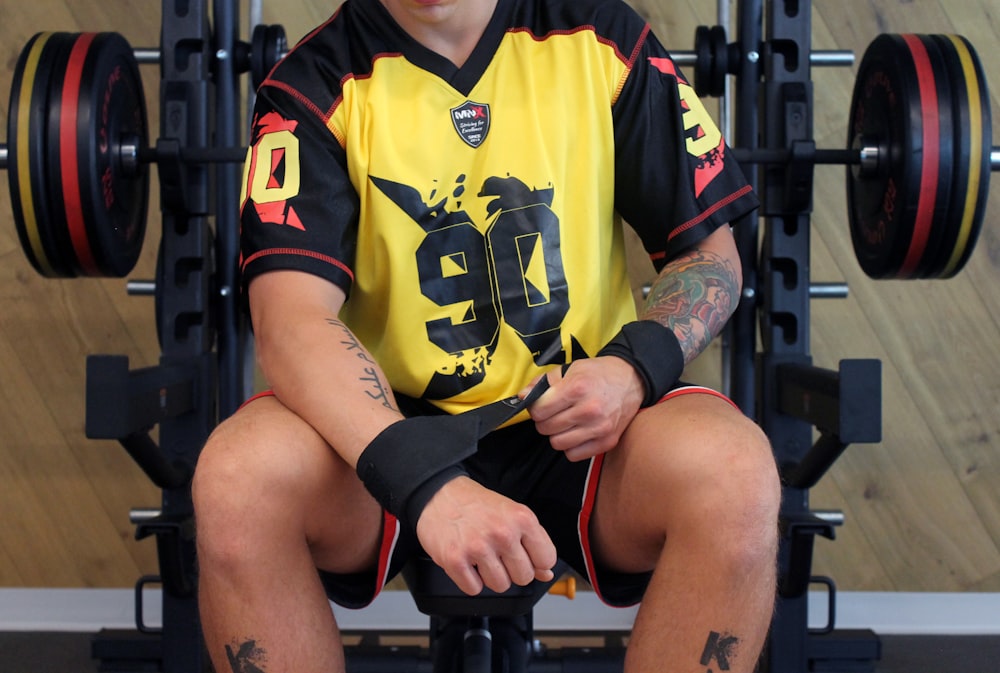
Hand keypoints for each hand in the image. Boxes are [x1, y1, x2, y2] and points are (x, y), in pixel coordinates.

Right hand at [415, 476, 556, 595]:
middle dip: (512, 570)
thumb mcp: (512, 514)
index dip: (536, 562)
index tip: (525, 556)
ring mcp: (478, 547)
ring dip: (490, 576)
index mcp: (522, 519)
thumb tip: (546, 573)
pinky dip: (470, 580)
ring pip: (500, 586)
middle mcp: (502, 533)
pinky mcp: (455, 560)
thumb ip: (533, 543)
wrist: (440, 494)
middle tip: (498, 554)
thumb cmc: (476, 504)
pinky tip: (468, 562)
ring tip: (481, 556)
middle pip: (524, 577)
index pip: (546, 560)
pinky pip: (474, 589)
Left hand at [519, 357, 643, 461]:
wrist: (632, 380)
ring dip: (557, 434)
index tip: (543, 405)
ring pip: (557, 444)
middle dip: (545, 420)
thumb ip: (542, 383)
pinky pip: (573, 455)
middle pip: (546, 428)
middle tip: (555, 412)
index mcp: (577, 388)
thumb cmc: (598, 374)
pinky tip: (577, 432)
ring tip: (567, 422)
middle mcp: (589, 410)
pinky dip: (571, 446)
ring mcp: (599, 428)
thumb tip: (522, 397)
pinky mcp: (607, 442)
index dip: (536, 408)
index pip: (539, 411)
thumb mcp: (569, 369)